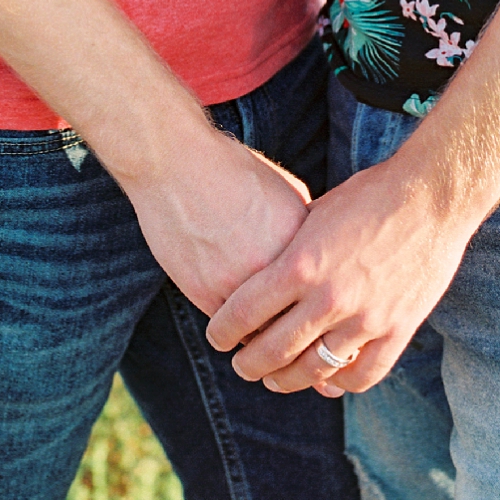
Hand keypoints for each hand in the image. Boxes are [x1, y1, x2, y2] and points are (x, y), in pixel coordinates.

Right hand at [125, 125, 311, 316]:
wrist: (177, 162)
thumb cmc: (231, 170)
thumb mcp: (285, 190)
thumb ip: (304, 227)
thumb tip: (318, 255)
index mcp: (301, 239)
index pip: (322, 291)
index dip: (317, 303)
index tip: (314, 310)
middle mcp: (277, 265)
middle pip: (296, 317)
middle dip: (296, 326)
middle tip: (294, 336)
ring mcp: (241, 283)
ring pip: (263, 332)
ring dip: (263, 333)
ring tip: (262, 329)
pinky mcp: (207, 294)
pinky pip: (230, 329)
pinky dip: (234, 328)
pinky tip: (234, 316)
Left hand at [204, 151, 471, 395]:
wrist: (432, 197)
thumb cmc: (370, 196)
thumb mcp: (316, 213)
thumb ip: (290, 247)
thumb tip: (264, 268)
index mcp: (301, 263)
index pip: (245, 312)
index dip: (223, 331)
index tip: (216, 337)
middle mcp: (329, 297)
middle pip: (273, 350)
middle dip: (249, 363)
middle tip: (241, 365)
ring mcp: (365, 319)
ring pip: (314, 370)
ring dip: (288, 380)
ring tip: (276, 378)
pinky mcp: (397, 331)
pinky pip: (362, 376)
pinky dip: (339, 383)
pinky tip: (326, 380)